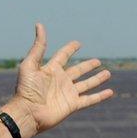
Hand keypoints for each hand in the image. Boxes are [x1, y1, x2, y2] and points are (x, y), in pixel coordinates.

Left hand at [5, 23, 113, 137]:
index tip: (78, 43)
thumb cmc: (26, 89)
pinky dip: (100, 96)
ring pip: (86, 84)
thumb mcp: (30, 64)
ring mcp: (67, 93)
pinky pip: (89, 99)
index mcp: (51, 70)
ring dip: (97, 79)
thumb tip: (39, 24)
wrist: (28, 113)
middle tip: (98, 61)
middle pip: (78, 70)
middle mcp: (61, 81)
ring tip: (108, 73)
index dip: (70, 49)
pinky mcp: (72, 105)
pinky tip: (110, 92)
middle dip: (88, 66)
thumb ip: (38, 46)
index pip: (63, 56)